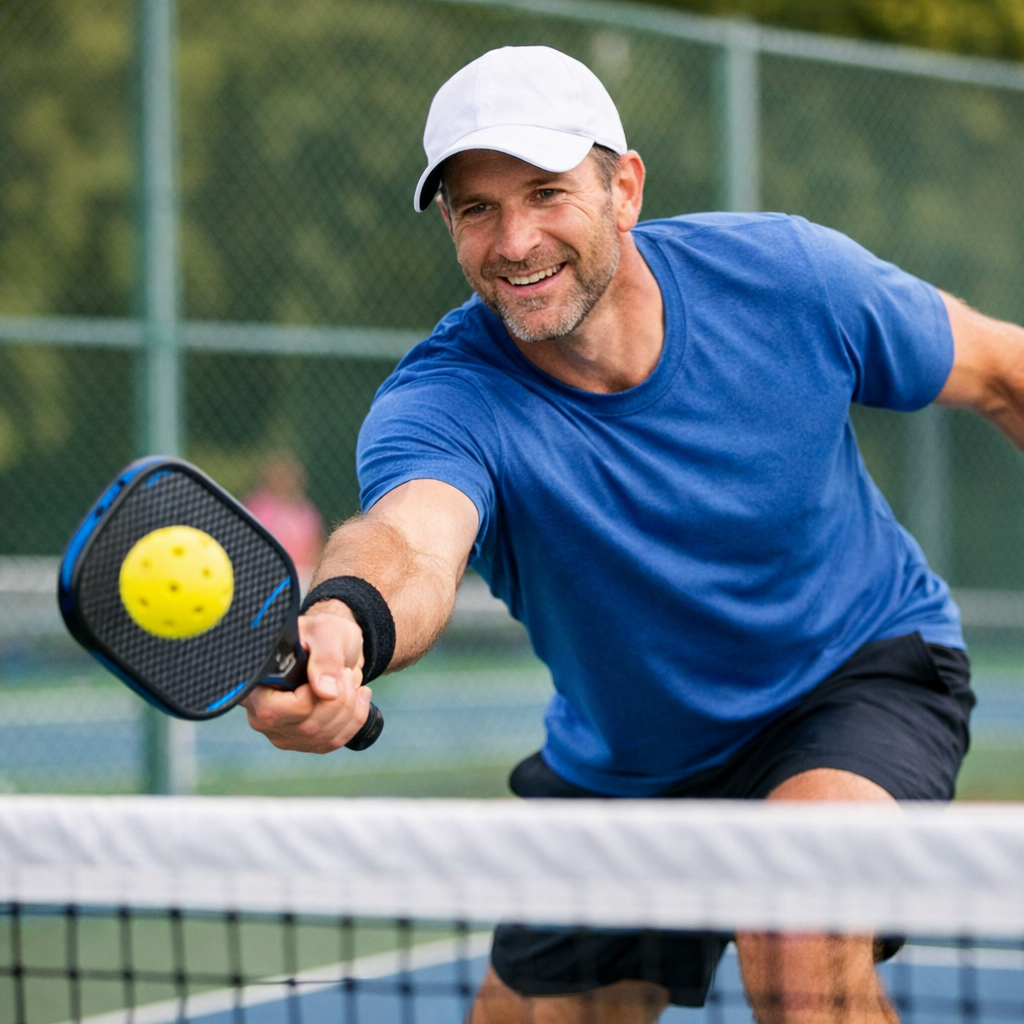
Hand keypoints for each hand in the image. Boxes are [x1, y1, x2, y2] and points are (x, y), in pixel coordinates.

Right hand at [242, 600, 372, 752]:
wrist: (330, 643)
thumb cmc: (320, 634)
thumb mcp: (325, 632)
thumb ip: (325, 658)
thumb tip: (326, 692)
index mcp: (255, 685)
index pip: (275, 711)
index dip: (310, 697)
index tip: (331, 672)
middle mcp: (261, 714)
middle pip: (306, 727)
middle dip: (340, 699)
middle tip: (347, 671)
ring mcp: (282, 731)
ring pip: (323, 738)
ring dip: (350, 708)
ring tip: (350, 680)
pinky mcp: (302, 740)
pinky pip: (333, 742)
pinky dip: (354, 720)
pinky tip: (359, 697)